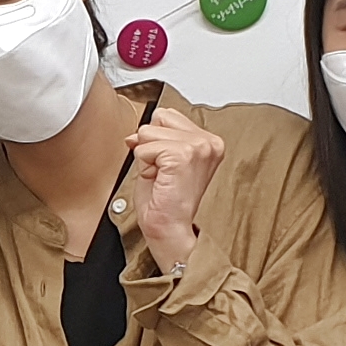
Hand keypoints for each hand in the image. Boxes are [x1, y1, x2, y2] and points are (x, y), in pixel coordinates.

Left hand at [127, 114, 224, 269]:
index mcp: (209, 141)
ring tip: (162, 178)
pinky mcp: (184, 155)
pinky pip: (144, 148)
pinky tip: (159, 181)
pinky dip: (144, 166)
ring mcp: (199, 147)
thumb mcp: (161, 161)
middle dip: (150, 146)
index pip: (166, 115)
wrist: (170, 230)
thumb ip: (155, 139)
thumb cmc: (166, 204)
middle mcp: (209, 142)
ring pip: (148, 132)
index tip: (164, 166)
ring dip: (147, 157)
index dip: (155, 140)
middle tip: (162, 174)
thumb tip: (135, 133)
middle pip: (158, 118)